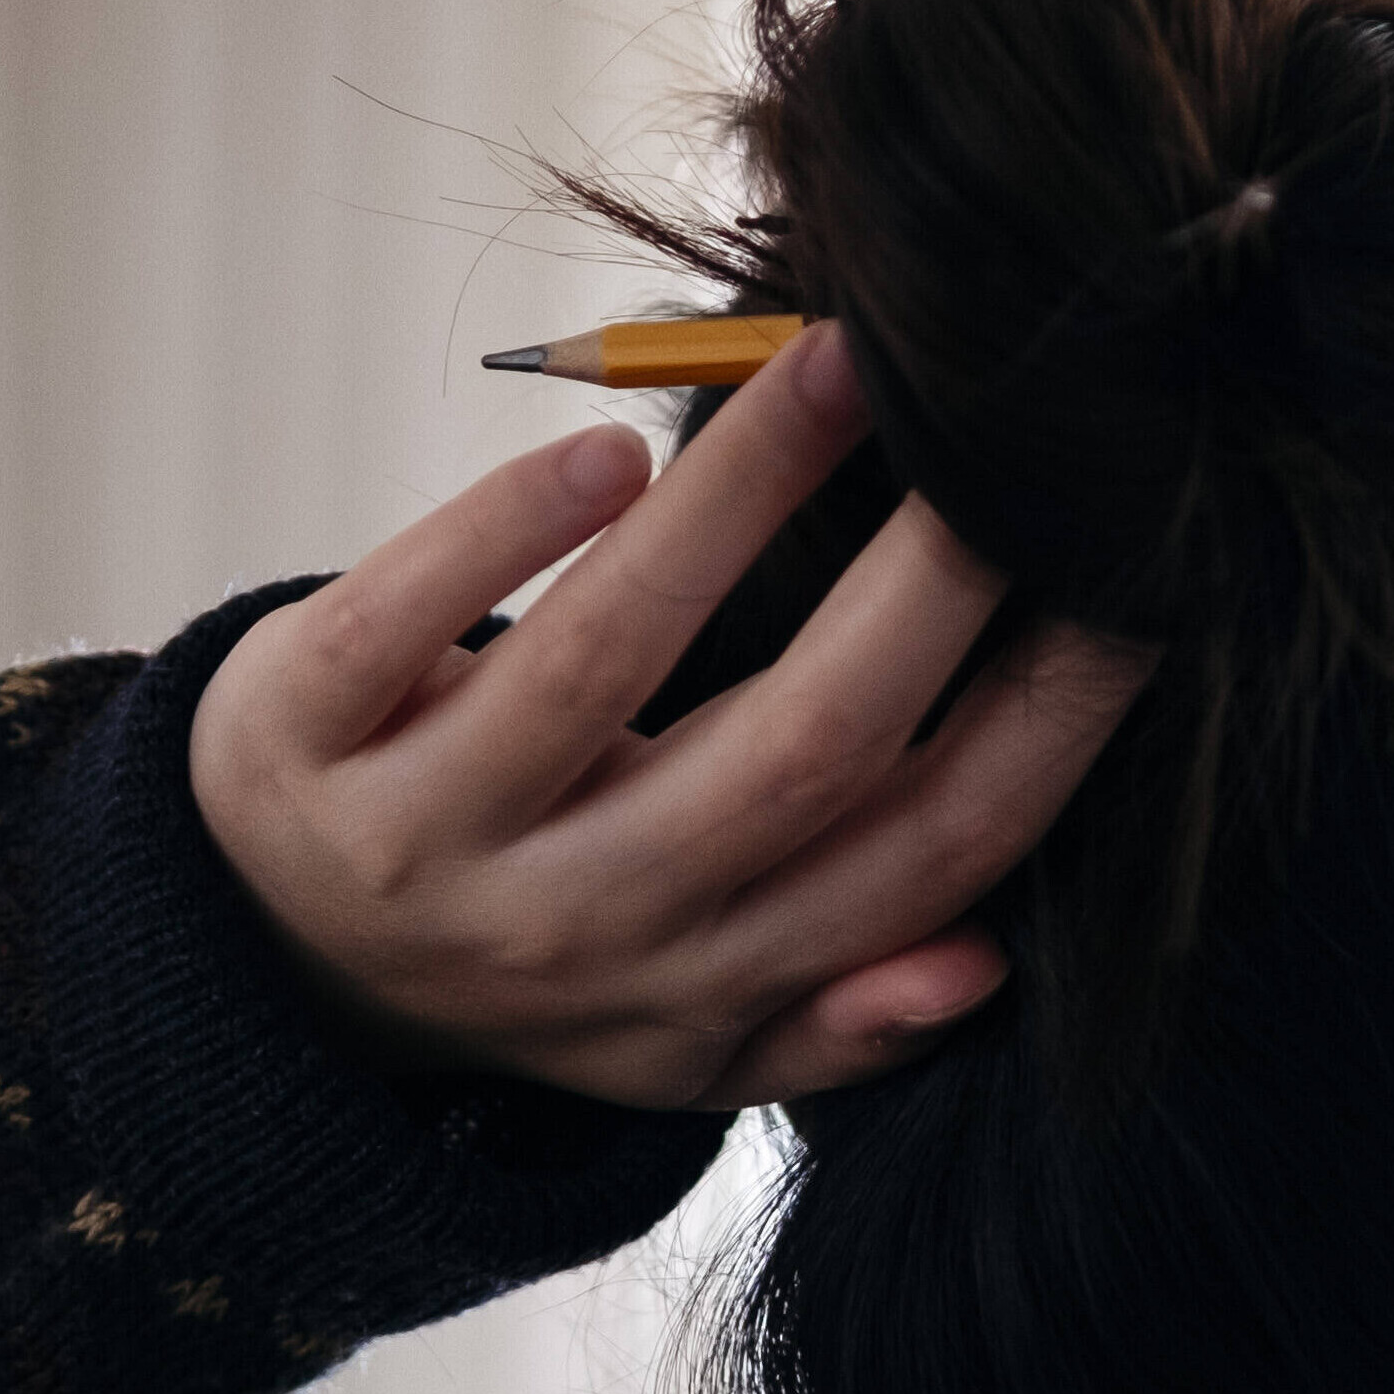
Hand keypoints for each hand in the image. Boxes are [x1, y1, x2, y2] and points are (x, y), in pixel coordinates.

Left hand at [191, 325, 1156, 1108]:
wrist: (257, 967)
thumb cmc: (534, 949)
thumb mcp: (682, 1032)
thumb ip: (833, 1016)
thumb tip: (981, 965)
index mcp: (701, 986)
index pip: (916, 857)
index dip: (1045, 727)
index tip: (1136, 582)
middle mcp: (571, 930)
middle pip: (794, 757)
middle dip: (926, 587)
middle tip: (1010, 433)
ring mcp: (422, 840)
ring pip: (606, 662)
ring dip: (738, 501)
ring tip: (834, 361)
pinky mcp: (295, 741)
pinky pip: (399, 622)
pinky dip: (504, 527)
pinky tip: (609, 448)